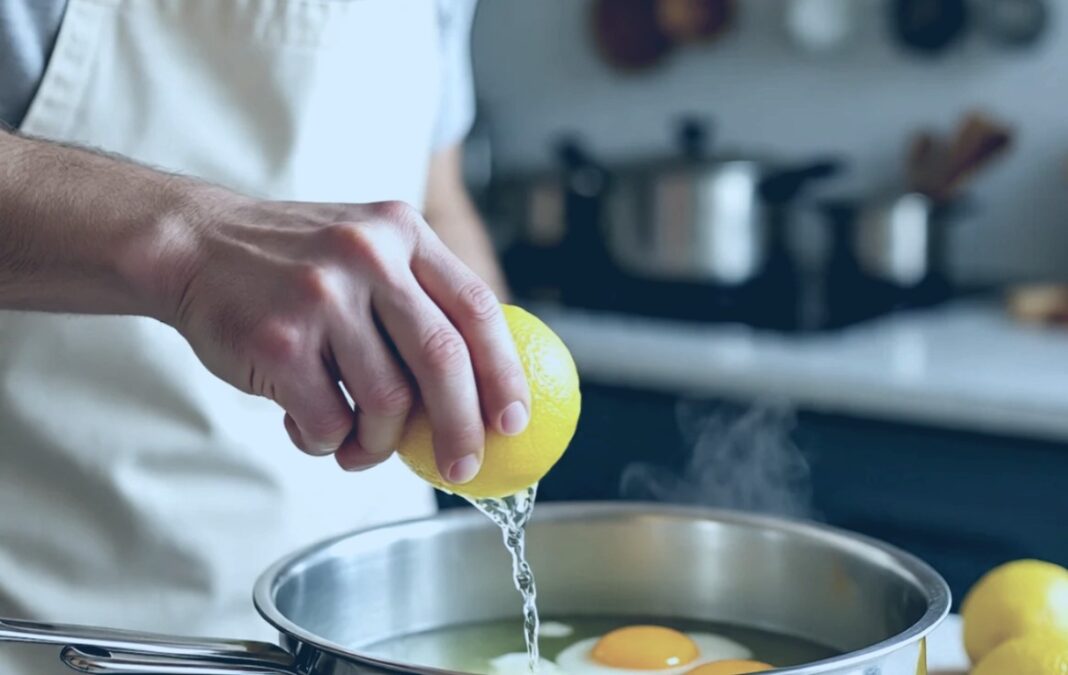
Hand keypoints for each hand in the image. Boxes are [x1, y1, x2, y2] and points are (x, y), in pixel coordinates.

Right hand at [161, 190, 529, 482]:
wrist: (194, 244)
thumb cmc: (293, 262)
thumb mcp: (367, 246)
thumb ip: (420, 293)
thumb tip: (483, 381)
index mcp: (401, 232)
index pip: (477, 307)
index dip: (505, 372)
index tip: (514, 421)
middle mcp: (368, 257)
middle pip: (443, 360)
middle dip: (462, 428)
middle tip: (462, 468)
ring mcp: (321, 297)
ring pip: (387, 402)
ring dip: (380, 443)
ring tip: (361, 448)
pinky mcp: (279, 342)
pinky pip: (329, 421)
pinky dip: (329, 441)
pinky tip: (313, 429)